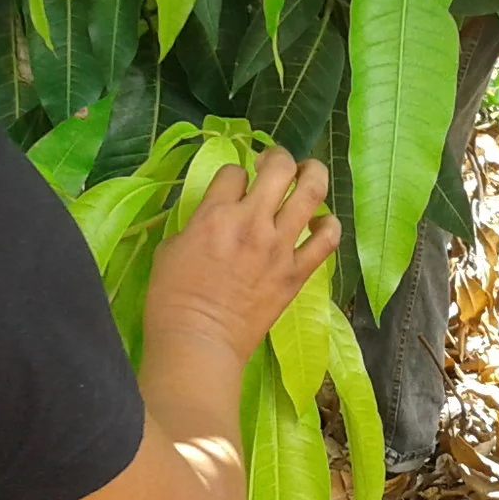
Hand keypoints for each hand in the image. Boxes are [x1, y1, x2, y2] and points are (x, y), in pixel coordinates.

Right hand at [142, 147, 337, 362]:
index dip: (234, 174)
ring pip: (312, 192)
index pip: (234, 171)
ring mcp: (279, 247)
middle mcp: (252, 222)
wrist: (198, 343)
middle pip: (279, 167)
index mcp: (215, 214)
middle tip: (274, 166)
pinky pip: (327, 240)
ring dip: (312, 175)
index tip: (233, 186)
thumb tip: (212, 217)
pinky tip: (320, 224)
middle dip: (278, 157)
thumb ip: (196, 224)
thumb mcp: (170, 248)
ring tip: (308, 175)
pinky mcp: (297, 273)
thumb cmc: (171, 300)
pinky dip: (329, 225)